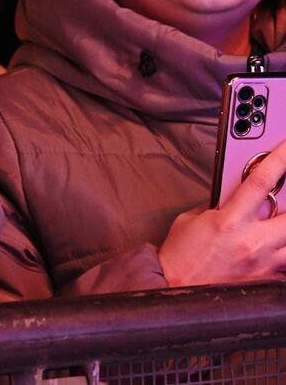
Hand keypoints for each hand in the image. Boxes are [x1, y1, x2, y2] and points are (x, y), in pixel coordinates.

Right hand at [160, 140, 285, 286]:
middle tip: (285, 195)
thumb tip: (232, 198)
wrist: (175, 290)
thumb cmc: (180, 255)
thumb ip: (216, 206)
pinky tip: (275, 248)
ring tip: (276, 224)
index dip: (280, 159)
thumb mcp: (191, 220)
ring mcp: (264, 261)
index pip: (261, 182)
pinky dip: (284, 254)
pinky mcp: (267, 278)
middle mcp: (253, 240)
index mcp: (230, 220)